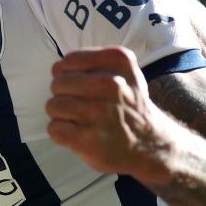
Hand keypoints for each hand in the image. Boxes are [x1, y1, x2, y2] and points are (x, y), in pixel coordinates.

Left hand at [46, 47, 172, 185]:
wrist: (152, 144)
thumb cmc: (129, 105)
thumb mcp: (124, 71)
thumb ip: (91, 63)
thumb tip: (57, 69)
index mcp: (119, 62)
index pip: (68, 61)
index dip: (68, 74)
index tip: (81, 86)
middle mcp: (111, 85)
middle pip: (57, 83)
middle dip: (64, 95)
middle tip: (83, 106)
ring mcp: (99, 113)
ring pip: (53, 106)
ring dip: (62, 116)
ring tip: (83, 121)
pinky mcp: (89, 139)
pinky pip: (54, 129)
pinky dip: (62, 134)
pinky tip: (81, 135)